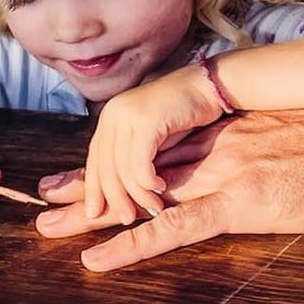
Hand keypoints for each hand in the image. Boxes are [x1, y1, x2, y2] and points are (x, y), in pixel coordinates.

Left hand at [35, 103, 303, 271]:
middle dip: (96, 183)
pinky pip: (174, 227)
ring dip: (95, 211)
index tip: (93, 164)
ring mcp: (226, 172)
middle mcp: (221, 145)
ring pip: (145, 193)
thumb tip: (275, 153)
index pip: (168, 143)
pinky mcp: (239, 201)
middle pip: (144, 166)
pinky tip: (99, 256)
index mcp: (238, 128)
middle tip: (48, 194)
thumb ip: (280, 140)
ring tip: (49, 224)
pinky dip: (133, 243)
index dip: (126, 155)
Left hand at [83, 64, 225, 223]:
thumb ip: (131, 158)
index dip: (93, 189)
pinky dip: (148, 181)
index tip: (95, 214)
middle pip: (104, 167)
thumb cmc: (184, 115)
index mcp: (110, 118)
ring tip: (153, 205)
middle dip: (115, 198)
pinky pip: (139, 163)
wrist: (210, 85)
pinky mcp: (146, 120)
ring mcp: (128, 114)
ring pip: (122, 169)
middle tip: (127, 218)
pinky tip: (161, 188)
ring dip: (137, 194)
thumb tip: (114, 193)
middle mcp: (113, 114)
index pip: (94, 160)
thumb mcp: (151, 139)